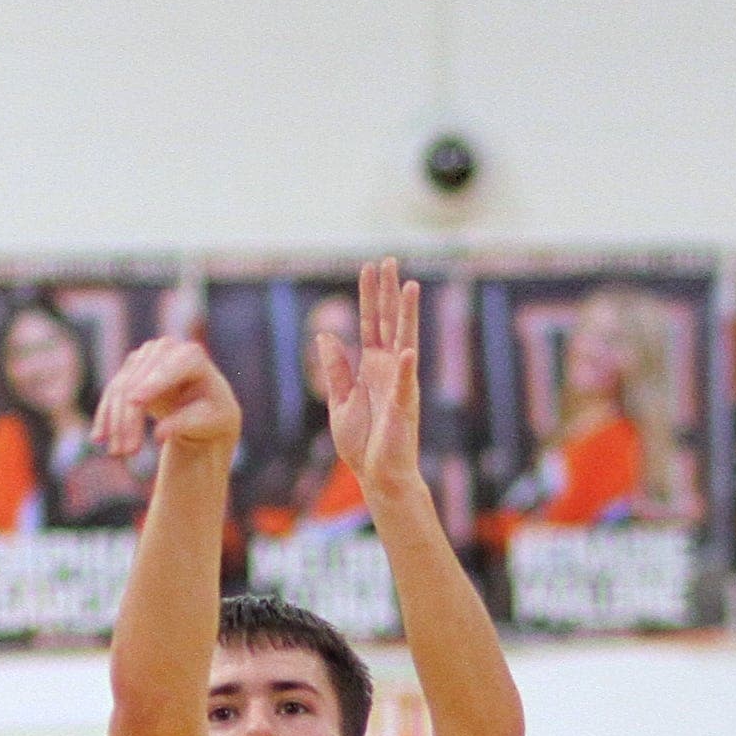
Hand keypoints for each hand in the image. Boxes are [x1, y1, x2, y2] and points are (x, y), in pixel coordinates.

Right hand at [92, 337, 241, 459]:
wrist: (202, 407)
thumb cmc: (211, 414)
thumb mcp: (208, 421)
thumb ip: (186, 423)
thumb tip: (160, 434)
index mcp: (193, 356)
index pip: (170, 368)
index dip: (153, 383)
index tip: (136, 402)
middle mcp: (166, 349)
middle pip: (139, 382)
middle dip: (130, 418)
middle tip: (128, 452)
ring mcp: (145, 355)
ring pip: (121, 388)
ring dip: (115, 423)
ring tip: (117, 453)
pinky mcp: (130, 368)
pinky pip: (112, 392)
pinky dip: (106, 416)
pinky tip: (99, 438)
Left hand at [315, 258, 420, 498]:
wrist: (377, 475)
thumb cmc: (362, 444)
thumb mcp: (339, 402)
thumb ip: (335, 369)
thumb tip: (325, 336)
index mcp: (370, 367)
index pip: (369, 323)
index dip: (368, 296)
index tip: (370, 268)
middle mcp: (388, 369)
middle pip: (388, 322)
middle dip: (388, 292)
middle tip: (390, 261)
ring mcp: (399, 384)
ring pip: (404, 341)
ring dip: (407, 315)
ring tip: (410, 286)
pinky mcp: (404, 407)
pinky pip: (404, 384)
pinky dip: (404, 368)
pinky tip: (406, 349)